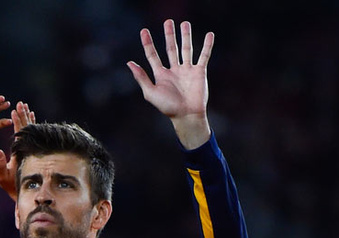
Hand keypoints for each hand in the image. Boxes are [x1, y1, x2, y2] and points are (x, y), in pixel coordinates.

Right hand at [0, 101, 36, 200]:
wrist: (22, 193)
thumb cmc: (11, 186)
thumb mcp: (2, 177)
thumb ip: (0, 164)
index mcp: (21, 152)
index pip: (20, 133)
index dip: (18, 121)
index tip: (15, 109)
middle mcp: (27, 149)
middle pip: (27, 128)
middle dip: (24, 115)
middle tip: (22, 103)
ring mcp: (30, 150)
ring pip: (30, 130)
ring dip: (27, 118)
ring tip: (26, 107)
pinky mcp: (30, 152)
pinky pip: (31, 135)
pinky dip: (30, 125)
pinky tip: (31, 118)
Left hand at [127, 19, 212, 148]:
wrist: (187, 115)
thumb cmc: (168, 107)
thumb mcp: (151, 92)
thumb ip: (141, 77)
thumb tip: (129, 62)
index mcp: (160, 75)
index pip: (152, 55)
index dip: (148, 43)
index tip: (144, 31)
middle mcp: (173, 70)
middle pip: (170, 48)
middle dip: (169, 35)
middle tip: (168, 21)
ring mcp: (187, 70)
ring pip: (186, 49)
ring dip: (186, 36)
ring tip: (185, 23)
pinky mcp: (199, 72)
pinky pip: (204, 56)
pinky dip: (207, 46)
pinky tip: (209, 34)